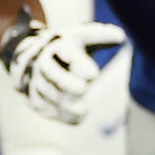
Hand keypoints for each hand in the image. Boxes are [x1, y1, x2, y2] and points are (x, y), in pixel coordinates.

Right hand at [7, 20, 124, 123]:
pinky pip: (43, 107)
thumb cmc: (73, 45)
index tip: (94, 74)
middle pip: (49, 71)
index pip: (65, 49)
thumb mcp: (87, 36)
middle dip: (65, 82)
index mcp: (60, 43)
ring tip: (84, 110)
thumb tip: (120, 37)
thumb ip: (104, 36)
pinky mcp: (35, 96)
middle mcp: (44, 61)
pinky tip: (77, 119)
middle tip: (83, 90)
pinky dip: (59, 114)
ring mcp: (37, 79)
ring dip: (63, 103)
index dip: (77, 61)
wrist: (44, 56)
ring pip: (46, 92)